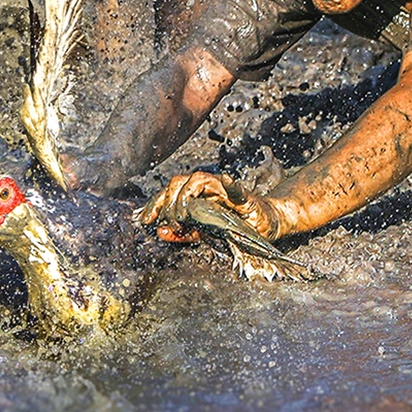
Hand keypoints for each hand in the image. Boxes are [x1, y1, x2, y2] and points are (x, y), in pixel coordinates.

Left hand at [139, 170, 287, 240]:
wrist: (266, 224)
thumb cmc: (236, 227)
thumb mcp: (204, 232)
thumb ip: (182, 232)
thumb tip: (160, 232)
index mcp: (197, 194)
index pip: (170, 189)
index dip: (155, 202)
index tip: (146, 219)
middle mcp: (208, 187)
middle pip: (179, 181)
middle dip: (167, 201)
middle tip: (170, 222)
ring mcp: (225, 190)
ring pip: (199, 179)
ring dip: (186, 196)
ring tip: (184, 215)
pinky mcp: (244, 197)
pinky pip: (236, 188)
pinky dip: (230, 184)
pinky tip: (227, 180)